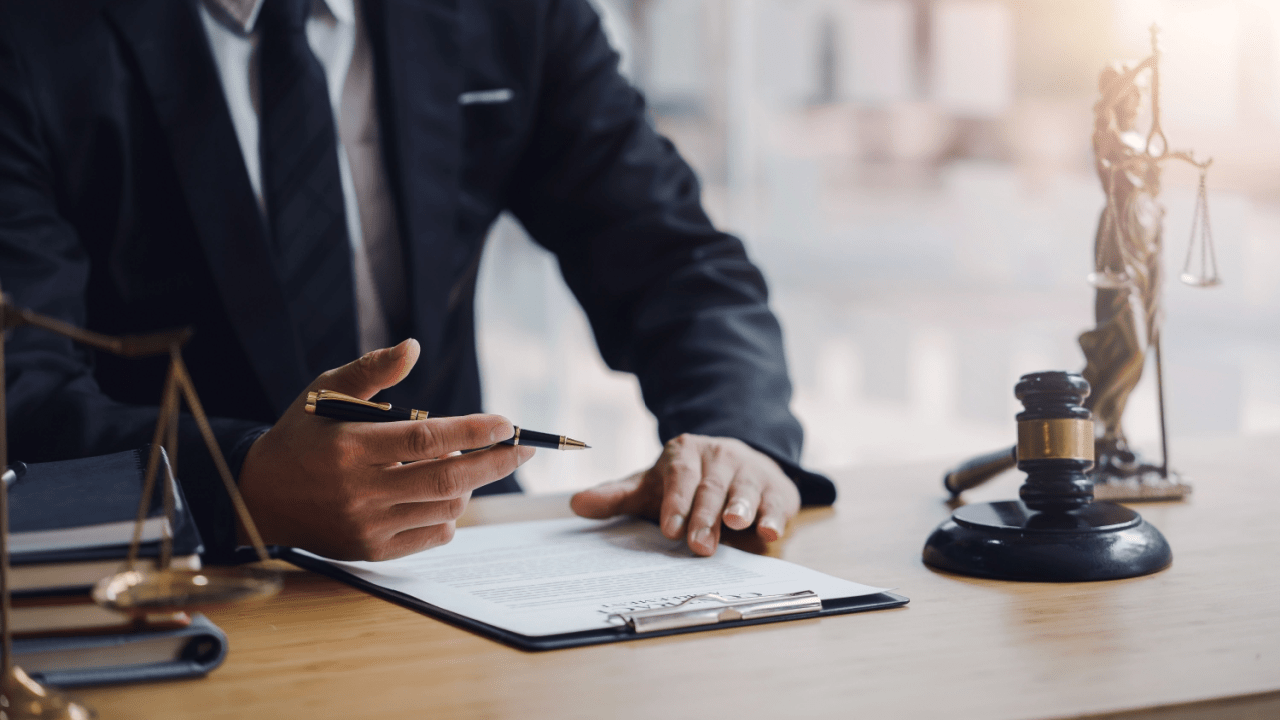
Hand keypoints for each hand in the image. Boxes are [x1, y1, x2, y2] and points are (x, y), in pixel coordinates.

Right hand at [238, 339, 535, 560]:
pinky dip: (449, 513)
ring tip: (463, 464)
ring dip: (469, 484)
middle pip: (447, 479)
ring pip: (446, 507)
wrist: (259, 497)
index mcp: (350, 448)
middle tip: (523, 448)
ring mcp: (367, 526)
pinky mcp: (371, 550)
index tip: (506, 424)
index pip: (426, 439)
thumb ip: (371, 370)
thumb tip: (413, 347)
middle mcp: (359, 491)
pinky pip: (433, 534)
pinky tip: (439, 493)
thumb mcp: (325, 391)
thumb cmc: (302, 434)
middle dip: (496, 463)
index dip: (473, 432)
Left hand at [569, 434, 800, 555]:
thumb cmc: (684, 484)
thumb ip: (617, 497)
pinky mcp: (776, 489)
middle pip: (711, 488)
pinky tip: (769, 531)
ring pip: (745, 490)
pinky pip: (775, 503)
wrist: (735, 463)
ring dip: (741, 507)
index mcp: (685, 453)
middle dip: (705, 516)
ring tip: (736, 525)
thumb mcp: (651, 487)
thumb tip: (576, 505)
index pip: (679, 476)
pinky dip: (773, 516)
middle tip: (698, 546)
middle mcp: (720, 456)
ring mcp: (750, 471)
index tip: (669, 529)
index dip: (676, 502)